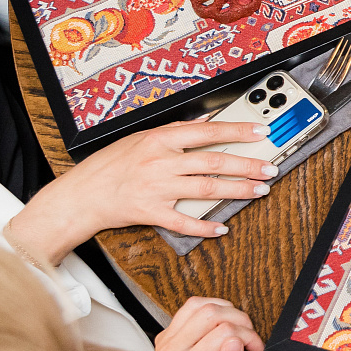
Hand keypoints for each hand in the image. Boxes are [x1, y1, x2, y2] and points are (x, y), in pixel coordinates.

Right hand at [5, 119, 280, 265]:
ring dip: (237, 191)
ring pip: (206, 189)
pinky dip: (204, 226)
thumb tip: (205, 124)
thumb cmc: (109, 165)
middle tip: (270, 167)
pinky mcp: (152, 213)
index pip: (207, 132)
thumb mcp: (139, 138)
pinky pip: (184, 221)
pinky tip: (221, 227)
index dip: (237, 132)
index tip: (260, 132)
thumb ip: (173, 132)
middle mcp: (161, 162)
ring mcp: (157, 189)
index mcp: (159, 139)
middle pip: (214, 163)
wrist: (80, 195)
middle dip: (247, 165)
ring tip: (259, 190)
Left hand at [154, 297, 263, 350]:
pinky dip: (212, 307)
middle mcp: (171, 350)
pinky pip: (190, 307)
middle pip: (210, 314)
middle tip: (250, 337)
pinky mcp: (168, 332)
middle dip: (240, 320)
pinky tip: (222, 322)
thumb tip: (236, 342)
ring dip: (225, 310)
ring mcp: (167, 339)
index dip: (248, 337)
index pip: (222, 334)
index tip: (257, 349)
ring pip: (199, 304)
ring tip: (237, 327)